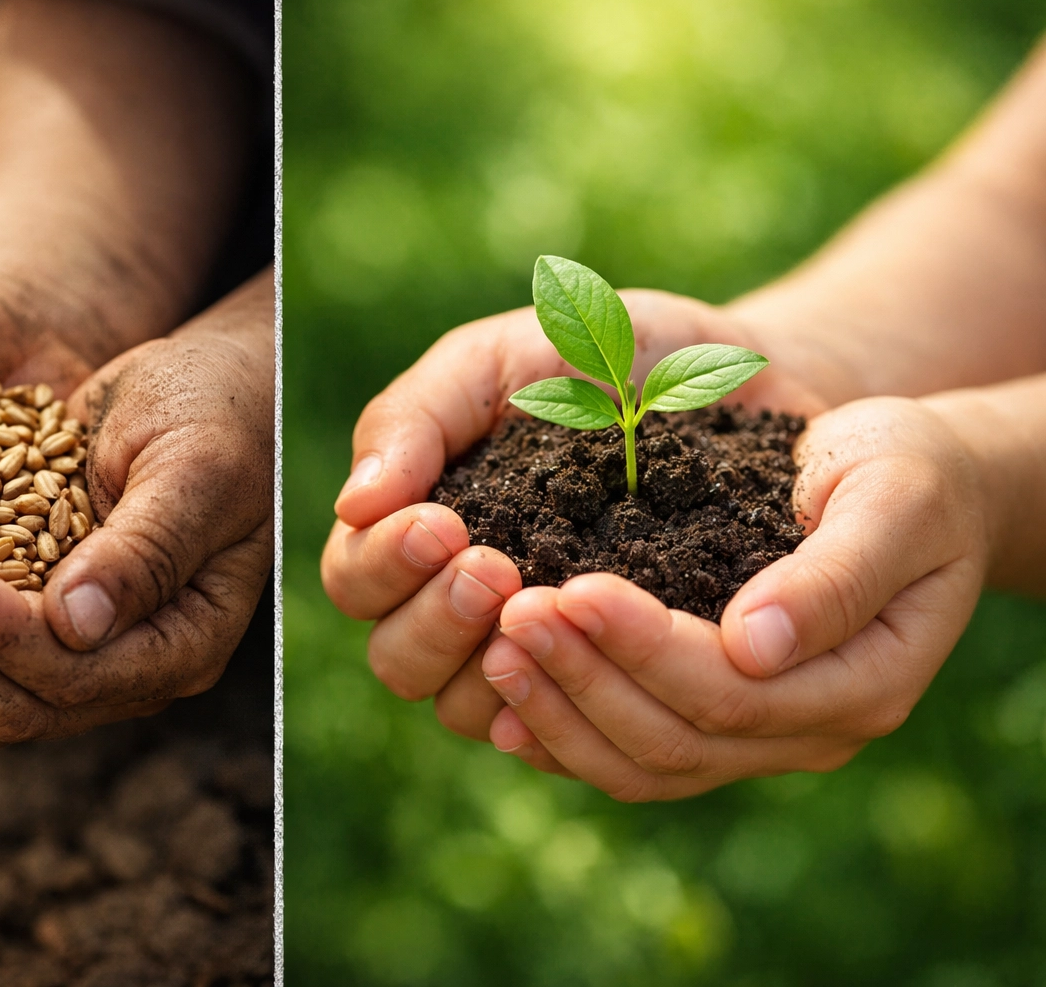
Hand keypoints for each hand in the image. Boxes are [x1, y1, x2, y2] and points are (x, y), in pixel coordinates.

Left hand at [0, 269, 274, 749]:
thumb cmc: (217, 415)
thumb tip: (76, 625)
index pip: (77, 675)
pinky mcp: (34, 624)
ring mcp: (80, 654)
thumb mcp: (192, 468)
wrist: (210, 386)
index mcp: (183, 642)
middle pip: (17, 707)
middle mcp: (129, 666)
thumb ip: (144, 549)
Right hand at [320, 291, 826, 741]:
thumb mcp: (505, 358)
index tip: (442, 523)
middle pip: (397, 660)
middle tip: (497, 567)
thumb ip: (419, 417)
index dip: (384, 564)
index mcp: (419, 527)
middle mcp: (460, 603)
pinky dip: (561, 712)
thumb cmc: (606, 360)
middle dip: (436, 620)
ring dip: (491, 668)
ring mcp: (528, 649)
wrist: (738, 380)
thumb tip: (354, 504)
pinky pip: (558, 734)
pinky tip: (593, 669)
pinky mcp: (601, 681)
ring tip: (550, 607)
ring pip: (464, 708)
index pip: (356, 579)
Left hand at [481, 395, 987, 798]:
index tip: (571, 587)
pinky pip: (627, 756)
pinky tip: (499, 698)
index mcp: (861, 682)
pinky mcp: (709, 721)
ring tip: (492, 645)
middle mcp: (807, 729)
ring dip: (559, 710)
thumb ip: (836, 575)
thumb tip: (753, 647)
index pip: (733, 692)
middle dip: (584, 676)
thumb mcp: (896, 497)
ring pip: (642, 763)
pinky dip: (560, 735)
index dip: (645, 647)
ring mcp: (758, 738)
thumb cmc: (908, 475)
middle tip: (510, 612)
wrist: (911, 488)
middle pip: (675, 737)